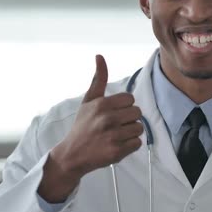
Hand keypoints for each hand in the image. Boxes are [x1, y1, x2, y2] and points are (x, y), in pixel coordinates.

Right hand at [38, 55, 143, 202]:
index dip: (124, 106)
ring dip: (130, 132)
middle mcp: (108, 119)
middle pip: (137, 113)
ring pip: (139, 128)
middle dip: (128, 119)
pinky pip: (137, 143)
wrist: (72, 155)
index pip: (130, 99)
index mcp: (102, 104)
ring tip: (116, 135)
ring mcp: (113, 136)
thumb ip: (98, 79)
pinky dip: (130, 145)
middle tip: (115, 125)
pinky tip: (118, 144)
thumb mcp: (88, 100)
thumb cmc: (82, 126)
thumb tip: (100, 56)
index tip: (114, 113)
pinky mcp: (117, 152)